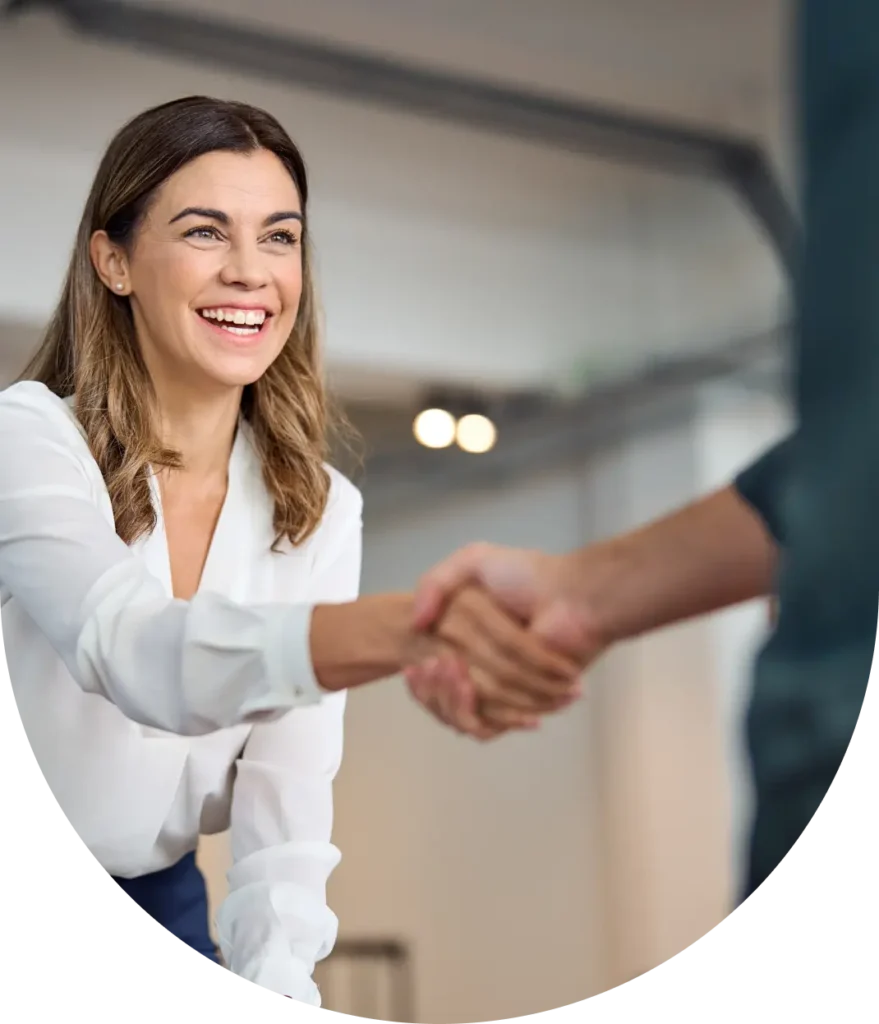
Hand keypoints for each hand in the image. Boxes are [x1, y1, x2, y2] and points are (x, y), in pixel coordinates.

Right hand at [402, 583, 582, 739]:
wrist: (571, 598)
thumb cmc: (527, 577)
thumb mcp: (474, 560)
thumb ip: (434, 583)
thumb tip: (415, 624)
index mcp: (467, 643)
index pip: (428, 675)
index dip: (418, 679)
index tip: (413, 665)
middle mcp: (481, 669)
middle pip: (440, 700)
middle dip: (431, 688)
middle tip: (434, 663)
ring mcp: (501, 689)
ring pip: (458, 715)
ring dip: (447, 698)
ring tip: (452, 669)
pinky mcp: (521, 705)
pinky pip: (487, 725)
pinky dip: (472, 713)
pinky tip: (466, 687)